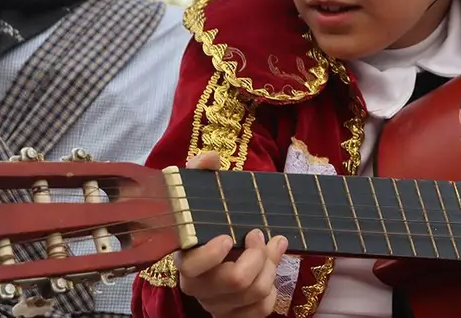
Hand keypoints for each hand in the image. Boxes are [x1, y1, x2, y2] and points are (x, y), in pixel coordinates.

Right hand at [176, 152, 289, 317]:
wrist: (220, 244)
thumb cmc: (212, 221)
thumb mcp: (205, 195)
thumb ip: (202, 173)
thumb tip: (209, 158)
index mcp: (186, 259)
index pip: (193, 267)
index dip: (213, 254)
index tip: (229, 235)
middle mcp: (198, 286)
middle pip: (235, 281)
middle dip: (258, 256)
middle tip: (261, 234)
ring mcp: (216, 304)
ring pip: (253, 294)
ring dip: (271, 267)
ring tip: (274, 246)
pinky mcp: (234, 315)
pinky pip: (260, 310)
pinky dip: (271, 291)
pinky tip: (268, 271)